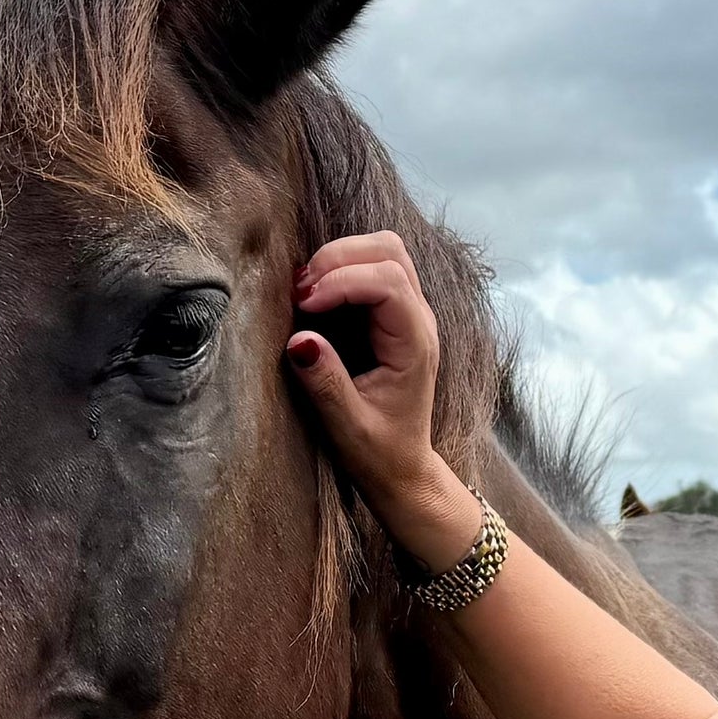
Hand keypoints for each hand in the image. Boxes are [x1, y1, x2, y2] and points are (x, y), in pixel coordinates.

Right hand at [287, 231, 481, 563]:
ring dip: (340, 258)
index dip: (342, 282)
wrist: (403, 468)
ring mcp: (408, 313)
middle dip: (339, 258)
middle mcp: (418, 320)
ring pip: (383, 250)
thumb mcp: (347, 426)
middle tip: (300, 292)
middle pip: (389, 250)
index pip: (387, 282)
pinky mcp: (392, 314)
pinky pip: (373, 267)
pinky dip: (341, 267)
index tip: (304, 306)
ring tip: (304, 291)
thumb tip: (299, 340)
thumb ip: (325, 383)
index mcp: (415, 344)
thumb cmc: (378, 452)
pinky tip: (315, 294)